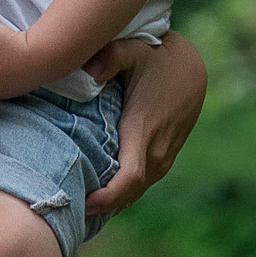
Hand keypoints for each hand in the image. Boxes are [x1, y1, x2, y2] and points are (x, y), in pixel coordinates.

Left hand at [83, 32, 206, 217]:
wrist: (192, 68)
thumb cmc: (157, 58)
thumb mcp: (133, 50)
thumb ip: (110, 57)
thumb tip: (90, 73)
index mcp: (143, 132)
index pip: (127, 181)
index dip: (104, 199)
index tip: (79, 202)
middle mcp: (156, 153)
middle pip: (126, 196)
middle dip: (97, 206)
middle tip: (63, 206)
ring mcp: (162, 160)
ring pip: (133, 194)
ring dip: (108, 202)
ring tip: (75, 202)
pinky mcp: (163, 160)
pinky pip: (139, 185)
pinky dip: (119, 193)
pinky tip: (96, 193)